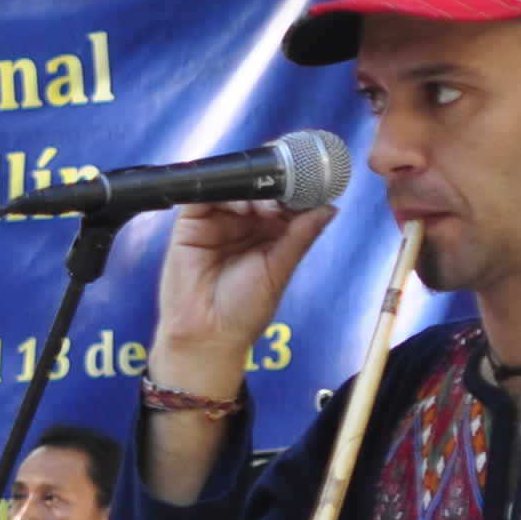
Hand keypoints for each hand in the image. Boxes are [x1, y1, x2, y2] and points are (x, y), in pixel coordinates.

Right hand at [150, 197, 339, 380]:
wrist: (207, 333)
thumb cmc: (245, 309)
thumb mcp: (280, 270)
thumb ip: (301, 236)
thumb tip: (330, 208)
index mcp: (269, 235)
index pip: (285, 204)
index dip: (298, 193)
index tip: (312, 186)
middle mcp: (244, 224)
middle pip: (260, 191)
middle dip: (275, 188)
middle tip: (287, 192)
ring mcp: (217, 221)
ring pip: (235, 189)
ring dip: (252, 190)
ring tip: (264, 205)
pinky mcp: (190, 222)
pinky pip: (204, 196)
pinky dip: (222, 191)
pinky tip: (240, 204)